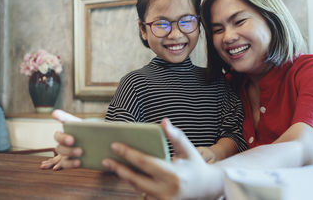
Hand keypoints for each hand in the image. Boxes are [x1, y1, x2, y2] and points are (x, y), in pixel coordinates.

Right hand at [40, 110, 82, 169]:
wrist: (99, 139)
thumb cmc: (86, 129)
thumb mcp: (79, 123)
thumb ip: (66, 118)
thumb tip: (53, 112)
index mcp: (64, 136)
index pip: (58, 137)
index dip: (63, 138)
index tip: (72, 140)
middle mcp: (64, 146)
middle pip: (60, 149)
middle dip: (69, 151)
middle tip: (80, 151)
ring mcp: (68, 155)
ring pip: (62, 160)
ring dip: (69, 162)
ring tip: (79, 161)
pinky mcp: (74, 162)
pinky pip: (67, 166)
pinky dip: (68, 166)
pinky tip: (74, 165)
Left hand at [101, 118, 224, 199]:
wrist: (207, 188)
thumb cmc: (195, 165)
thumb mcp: (188, 149)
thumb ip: (175, 135)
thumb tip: (164, 121)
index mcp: (173, 175)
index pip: (145, 163)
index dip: (128, 154)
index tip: (115, 146)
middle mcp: (167, 190)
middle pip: (135, 179)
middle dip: (118, 169)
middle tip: (105, 159)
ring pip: (137, 187)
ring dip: (124, 176)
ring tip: (111, 164)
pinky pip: (142, 192)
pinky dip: (133, 182)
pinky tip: (124, 172)